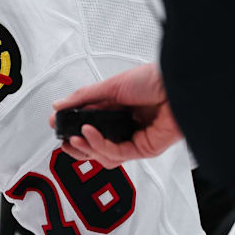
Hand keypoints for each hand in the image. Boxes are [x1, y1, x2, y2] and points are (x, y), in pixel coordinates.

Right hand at [48, 62, 182, 167]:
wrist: (177, 85)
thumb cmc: (152, 79)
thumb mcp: (110, 85)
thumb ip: (83, 97)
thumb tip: (59, 106)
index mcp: (116, 110)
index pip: (89, 126)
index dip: (72, 128)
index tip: (57, 125)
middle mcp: (125, 126)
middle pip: (96, 147)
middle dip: (78, 147)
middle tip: (64, 140)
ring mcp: (135, 139)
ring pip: (105, 156)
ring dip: (87, 148)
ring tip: (75, 137)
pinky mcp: (145, 149)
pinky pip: (118, 154)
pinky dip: (99, 145)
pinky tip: (90, 133)